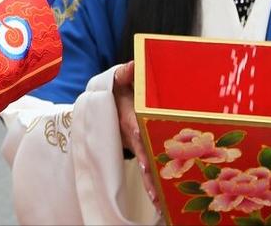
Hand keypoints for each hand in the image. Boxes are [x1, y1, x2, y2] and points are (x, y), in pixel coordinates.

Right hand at [113, 62, 160, 208]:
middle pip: (140, 153)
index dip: (140, 140)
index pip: (134, 128)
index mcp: (127, 116)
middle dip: (147, 170)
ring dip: (149, 183)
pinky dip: (152, 184)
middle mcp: (130, 134)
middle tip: (154, 186)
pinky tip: (160, 201)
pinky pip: (147, 169)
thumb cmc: (120, 88)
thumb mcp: (119, 78)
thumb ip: (125, 72)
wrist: (110, 99)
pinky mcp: (142, 150)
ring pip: (143, 166)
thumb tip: (132, 67)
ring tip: (158, 202)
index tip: (145, 152)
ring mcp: (135, 145)